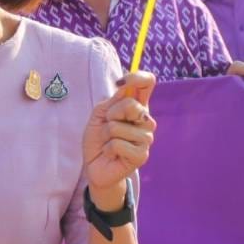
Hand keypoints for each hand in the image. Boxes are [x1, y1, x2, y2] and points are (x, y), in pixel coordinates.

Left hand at [82, 71, 155, 197]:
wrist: (95, 166)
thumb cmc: (98, 139)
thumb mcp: (100, 115)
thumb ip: (113, 101)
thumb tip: (125, 87)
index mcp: (137, 107)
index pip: (147, 83)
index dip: (137, 77)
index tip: (120, 82)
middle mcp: (146, 121)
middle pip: (131, 105)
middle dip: (111, 115)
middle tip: (107, 127)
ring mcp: (146, 139)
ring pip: (118, 127)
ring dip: (106, 135)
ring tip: (108, 143)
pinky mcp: (141, 155)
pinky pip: (117, 143)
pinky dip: (107, 148)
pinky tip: (111, 153)